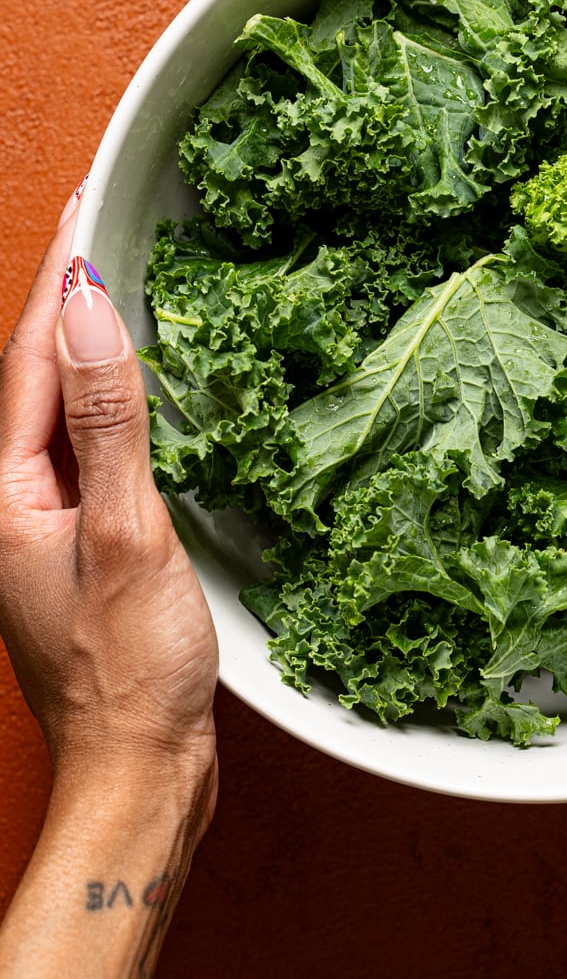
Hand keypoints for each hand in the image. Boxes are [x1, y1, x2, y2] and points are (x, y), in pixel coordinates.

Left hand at [0, 203, 217, 828]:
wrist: (139, 772)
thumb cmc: (129, 674)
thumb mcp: (127, 537)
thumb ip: (110, 423)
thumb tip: (93, 314)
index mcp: (4, 495)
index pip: (29, 361)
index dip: (59, 279)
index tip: (87, 206)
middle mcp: (11, 503)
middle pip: (35, 376)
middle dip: (64, 295)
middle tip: (101, 220)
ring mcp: (41, 524)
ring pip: (61, 408)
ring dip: (87, 343)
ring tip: (118, 279)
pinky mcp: (80, 543)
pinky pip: (89, 447)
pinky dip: (112, 401)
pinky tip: (141, 385)